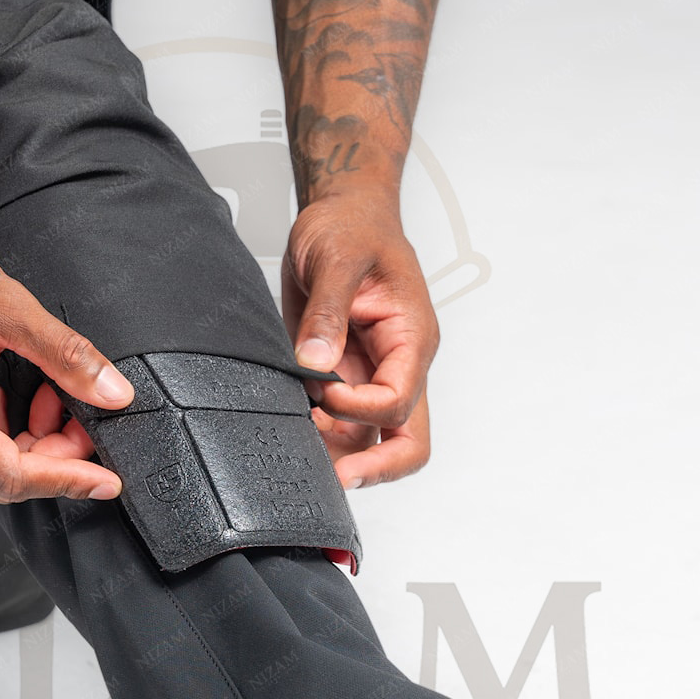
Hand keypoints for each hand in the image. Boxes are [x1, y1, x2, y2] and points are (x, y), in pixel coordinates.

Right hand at [0, 207, 133, 503]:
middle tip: (85, 422)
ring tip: (50, 399)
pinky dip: (3, 439)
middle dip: (54, 459)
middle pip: (0, 481)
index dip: (66, 480)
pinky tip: (15, 402)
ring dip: (30, 448)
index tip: (108, 481)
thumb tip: (115, 394)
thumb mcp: (7, 306)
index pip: (10, 474)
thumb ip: (66, 354)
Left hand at [282, 189, 438, 488]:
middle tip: (331, 482)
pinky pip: (340, 425)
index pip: (399, 401)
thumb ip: (328, 313)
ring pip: (371, 442)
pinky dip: (318, 437)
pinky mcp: (343, 378)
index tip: (322, 392)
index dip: (359, 409)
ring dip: (337, 456)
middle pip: (406, 442)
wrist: (339, 217)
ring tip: (295, 453)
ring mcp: (371, 377)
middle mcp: (397, 367)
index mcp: (411, 339)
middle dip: (373, 468)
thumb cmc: (352, 228)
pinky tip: (288, 432)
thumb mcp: (338, 257)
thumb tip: (316, 363)